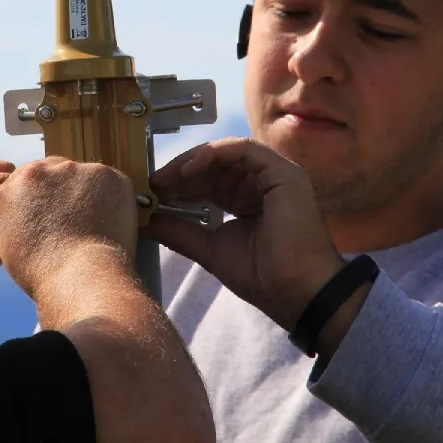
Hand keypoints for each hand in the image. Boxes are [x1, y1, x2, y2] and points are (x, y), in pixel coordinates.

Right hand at [0, 157, 137, 299]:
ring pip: (83, 175)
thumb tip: (32, 212)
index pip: (28, 179)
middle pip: (55, 169)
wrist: (80, 276)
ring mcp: (73, 170)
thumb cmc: (44, 273)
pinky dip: (113, 198)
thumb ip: (16, 215)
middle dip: (64, 188)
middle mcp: (38, 172)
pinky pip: (110, 182)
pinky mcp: (105, 174)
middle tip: (77, 217)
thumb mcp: (10, 243)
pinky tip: (110, 222)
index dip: (45, 195)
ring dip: (88, 192)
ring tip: (95, 224)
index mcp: (11, 188)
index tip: (55, 210)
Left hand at [142, 137, 349, 331]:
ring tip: (165, 179)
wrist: (296, 292)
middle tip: (152, 184)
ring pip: (225, 155)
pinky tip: (188, 169)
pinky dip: (213, 154)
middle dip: (180, 173)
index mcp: (249, 201)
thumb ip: (179, 232)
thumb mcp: (209, 249)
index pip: (210, 182)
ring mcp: (275, 176)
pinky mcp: (283, 172)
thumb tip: (145, 220)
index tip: (151, 192)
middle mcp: (262, 185)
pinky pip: (243, 150)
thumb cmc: (262, 277)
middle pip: (215, 167)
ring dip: (191, 164)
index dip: (180, 184)